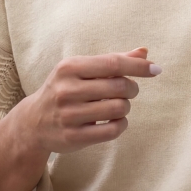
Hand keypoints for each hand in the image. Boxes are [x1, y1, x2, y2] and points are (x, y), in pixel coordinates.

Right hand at [16, 47, 161, 155]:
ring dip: (126, 107)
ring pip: (118, 108)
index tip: (156, 70)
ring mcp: (68, 115)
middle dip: (131, 89)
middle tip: (128, 91)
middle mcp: (66, 90)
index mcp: (69, 67)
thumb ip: (112, 61)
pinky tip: (116, 122)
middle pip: (119, 87)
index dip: (138, 67)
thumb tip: (145, 53)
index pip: (113, 63)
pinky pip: (112, 131)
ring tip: (119, 106)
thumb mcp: (81, 70)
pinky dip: (121, 125)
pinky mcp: (73, 137)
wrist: (33, 122)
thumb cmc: (65, 90)